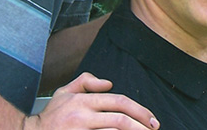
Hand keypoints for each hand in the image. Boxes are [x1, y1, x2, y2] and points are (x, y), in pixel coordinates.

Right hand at [24, 72, 159, 129]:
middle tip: (154, 129)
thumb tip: (109, 83)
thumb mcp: (64, 92)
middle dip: (141, 125)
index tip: (151, 119)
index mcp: (83, 101)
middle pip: (120, 119)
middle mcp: (83, 116)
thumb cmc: (51, 116)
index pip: (118, 101)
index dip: (139, 110)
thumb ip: (86, 81)